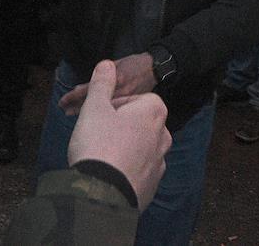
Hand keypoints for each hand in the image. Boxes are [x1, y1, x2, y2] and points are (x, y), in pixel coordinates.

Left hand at [60, 52, 156, 114]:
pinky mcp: (130, 109)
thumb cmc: (134, 64)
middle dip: (76, 108)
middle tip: (64, 111)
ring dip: (85, 114)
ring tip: (73, 115)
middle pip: (92, 104)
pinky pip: (111, 114)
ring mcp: (125, 102)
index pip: (89, 91)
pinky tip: (92, 119)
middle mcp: (119, 93)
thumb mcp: (117, 63)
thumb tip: (81, 86)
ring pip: (100, 112)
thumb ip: (102, 74)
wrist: (155, 69)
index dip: (73, 97)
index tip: (62, 102)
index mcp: (115, 80)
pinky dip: (100, 116)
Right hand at [67, 60, 171, 207]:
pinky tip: (107, 174)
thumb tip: (106, 64)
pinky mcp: (152, 184)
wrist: (102, 193)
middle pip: (137, 124)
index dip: (112, 105)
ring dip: (122, 148)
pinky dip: (125, 169)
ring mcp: (160, 161)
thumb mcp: (95, 108)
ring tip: (100, 156)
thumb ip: (101, 84)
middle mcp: (164, 135)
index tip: (97, 114)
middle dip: (118, 127)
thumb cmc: (98, 144)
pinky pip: (138, 170)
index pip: (134, 99)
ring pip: (139, 147)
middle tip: (95, 135)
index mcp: (154, 111)